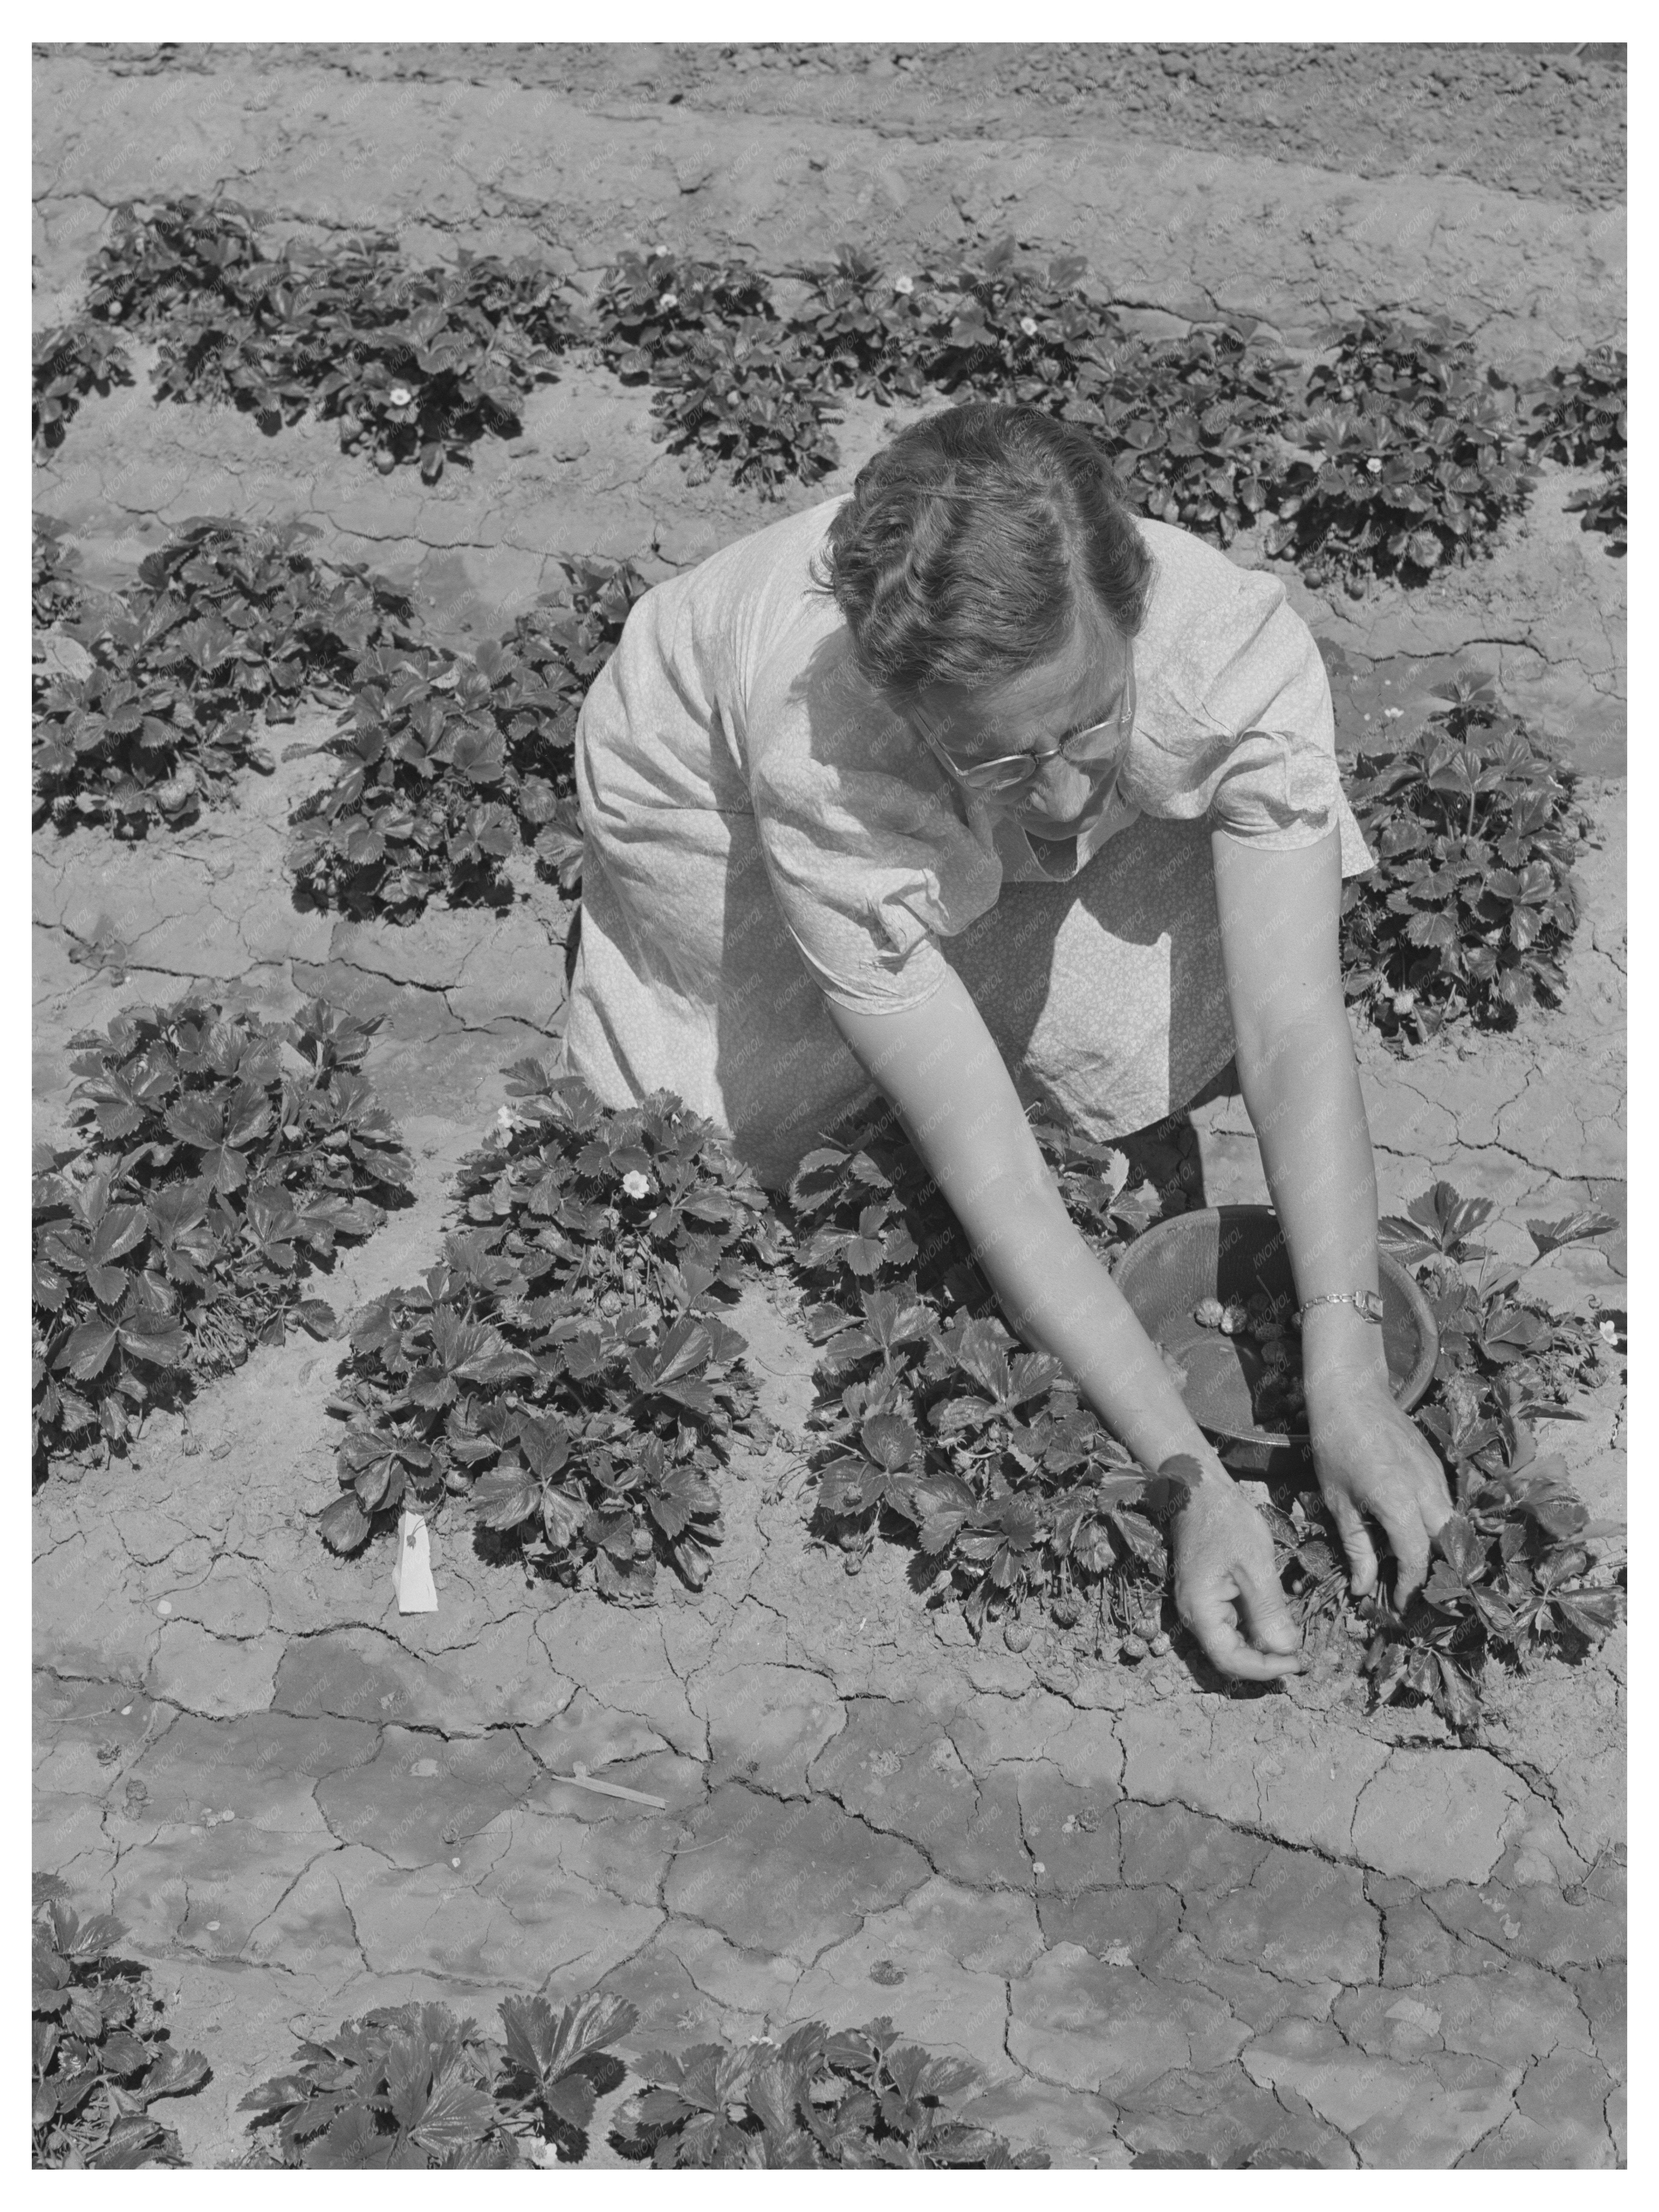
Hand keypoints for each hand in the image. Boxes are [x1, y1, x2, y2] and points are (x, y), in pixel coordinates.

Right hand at [1171, 1469, 1304, 1681]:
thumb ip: (1269, 1611)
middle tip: (1299, 1655)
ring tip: (1292, 1640)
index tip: (1297, 1662)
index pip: (1231, 1660)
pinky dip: (1254, 1629)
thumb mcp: (1255, 1566)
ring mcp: (1199, 1605)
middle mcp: (1194, 1615)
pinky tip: (1275, 1620)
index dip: (1265, 1669)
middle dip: (1265, 1661)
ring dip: (1261, 1647)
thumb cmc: (1226, 1522)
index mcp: (1201, 1611)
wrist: (1200, 1490)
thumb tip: (1286, 1650)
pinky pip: (1231, 1623)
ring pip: (1231, 1641)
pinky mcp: (1208, 1595)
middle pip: (1229, 1656)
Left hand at [1307, 1375, 1453, 1609]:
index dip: (1410, 1587)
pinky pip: (1446, 1504)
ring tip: (1419, 1570)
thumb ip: (1355, 1546)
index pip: (1417, 1558)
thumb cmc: (1335, 1445)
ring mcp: (1437, 1475)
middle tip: (1417, 1592)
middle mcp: (1426, 1490)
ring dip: (1441, 1550)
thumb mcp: (1337, 1501)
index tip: (1399, 1606)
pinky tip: (1418, 1534)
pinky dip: (1438, 1525)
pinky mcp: (1438, 1466)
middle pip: (1448, 1545)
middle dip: (1438, 1573)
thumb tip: (1361, 1588)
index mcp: (1398, 1501)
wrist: (1351, 1392)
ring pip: (1452, 1525)